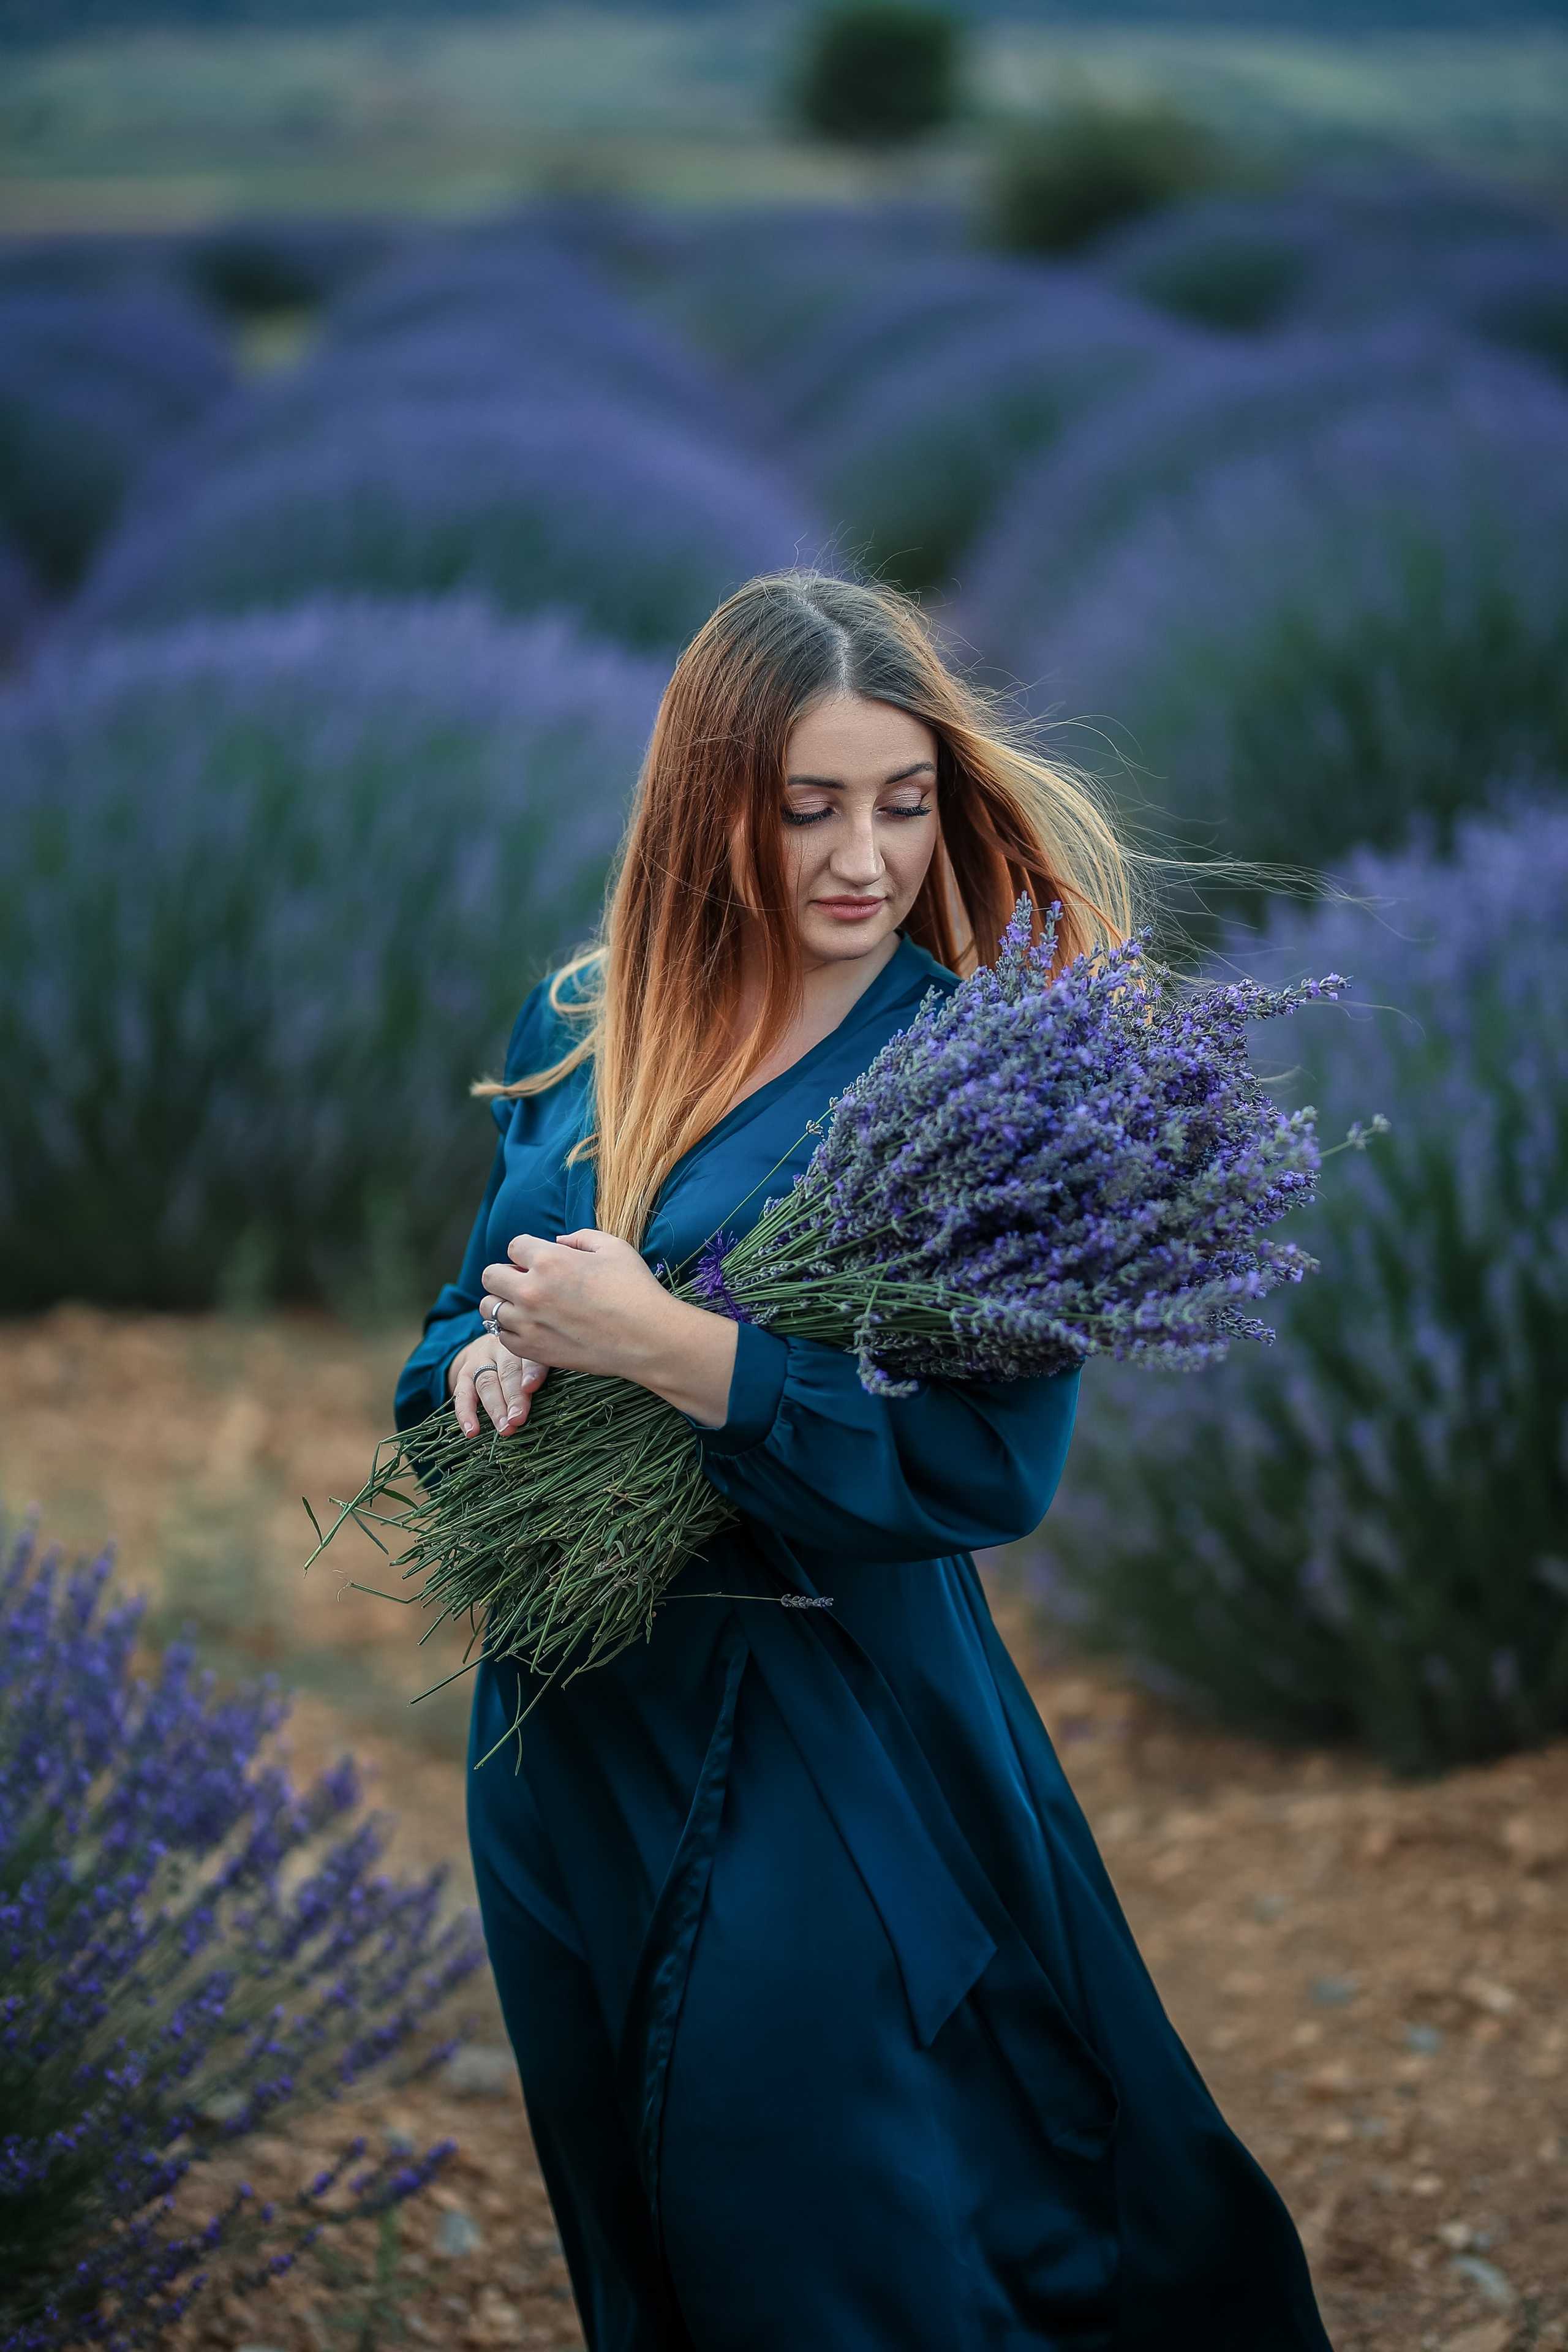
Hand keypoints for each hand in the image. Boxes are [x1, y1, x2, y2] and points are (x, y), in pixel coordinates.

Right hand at [447, 1332, 548, 1439]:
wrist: (496, 1349)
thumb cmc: (529, 1363)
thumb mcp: (541, 1362)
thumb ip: (547, 1375)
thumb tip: (562, 1403)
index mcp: (527, 1344)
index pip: (530, 1358)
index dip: (531, 1372)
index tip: (531, 1388)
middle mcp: (502, 1347)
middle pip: (507, 1372)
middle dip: (513, 1397)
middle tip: (517, 1419)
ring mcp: (481, 1359)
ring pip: (486, 1383)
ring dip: (495, 1408)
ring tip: (504, 1428)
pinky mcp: (465, 1373)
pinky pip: (462, 1394)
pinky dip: (465, 1414)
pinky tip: (472, 1431)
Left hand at [480, 1229, 737, 1427]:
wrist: (647, 1339)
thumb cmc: (635, 1290)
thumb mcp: (613, 1247)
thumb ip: (580, 1237)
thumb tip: (558, 1242)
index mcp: (549, 1259)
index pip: (513, 1246)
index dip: (527, 1250)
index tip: (539, 1259)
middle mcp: (531, 1290)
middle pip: (490, 1276)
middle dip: (505, 1274)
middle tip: (525, 1281)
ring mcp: (528, 1323)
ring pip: (489, 1308)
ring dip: (504, 1303)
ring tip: (524, 1306)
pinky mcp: (533, 1350)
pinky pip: (501, 1337)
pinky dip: (511, 1330)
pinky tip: (531, 1327)